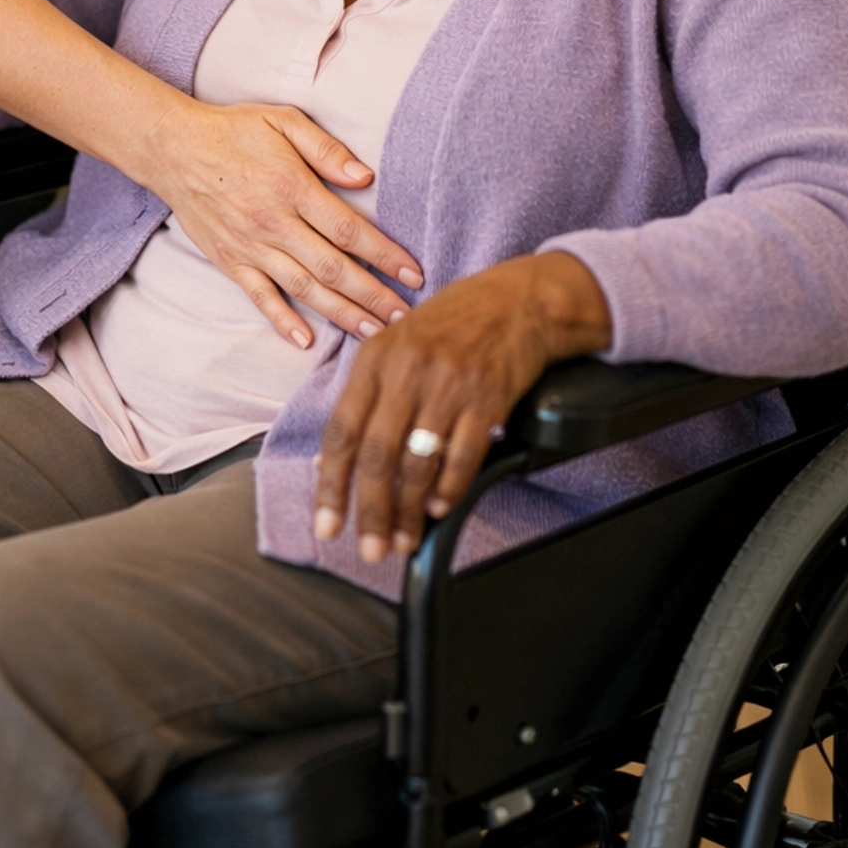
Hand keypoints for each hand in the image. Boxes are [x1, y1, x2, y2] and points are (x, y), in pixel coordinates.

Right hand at [153, 100, 423, 346]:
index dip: (385, 255)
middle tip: (406, 318)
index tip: (414, 274)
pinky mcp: (230, 261)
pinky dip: (282, 321)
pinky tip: (306, 341)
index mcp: (293, 187)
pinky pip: (260, 297)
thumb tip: (365, 176)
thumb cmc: (235, 130)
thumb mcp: (283, 120)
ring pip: (304, 289)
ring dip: (342, 314)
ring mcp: (251, 247)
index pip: (349, 230)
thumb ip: (326, 148)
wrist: (173, 148)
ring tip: (374, 333)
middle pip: (333, 268)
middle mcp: (274, 223)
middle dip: (374, 296)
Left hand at [314, 252, 612, 563]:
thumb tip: (330, 459)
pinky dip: (449, 489)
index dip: (330, 484)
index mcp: (376, 355)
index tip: (327, 523)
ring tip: (404, 540)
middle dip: (370, 511)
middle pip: (376, 454)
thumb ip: (367, 395)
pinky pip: (463, 456)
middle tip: (370, 549)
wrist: (520, 299)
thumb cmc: (455, 323)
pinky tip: (440, 508)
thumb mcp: (398, 343)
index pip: (342, 429)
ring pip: (418, 463)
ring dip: (408, 512)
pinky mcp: (488, 397)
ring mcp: (449, 383)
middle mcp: (408, 369)